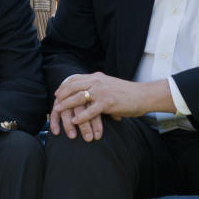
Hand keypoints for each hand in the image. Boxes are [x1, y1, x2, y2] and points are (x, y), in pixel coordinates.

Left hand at [50, 73, 175, 140]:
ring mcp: (102, 92)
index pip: (75, 78)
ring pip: (78, 97)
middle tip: (54, 102)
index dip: (64, 85)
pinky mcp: (107, 103)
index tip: (57, 92)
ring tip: (58, 111)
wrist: (143, 95)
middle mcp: (97, 81)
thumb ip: (99, 88)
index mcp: (97, 77)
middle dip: (61, 94)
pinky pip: (90, 110)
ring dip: (66, 105)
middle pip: (73, 86)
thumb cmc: (128, 93)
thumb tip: (91, 96)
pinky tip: (74, 122)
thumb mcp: (110, 86)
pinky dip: (80, 117)